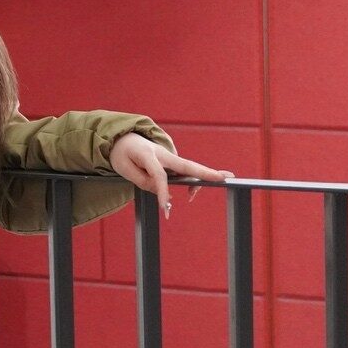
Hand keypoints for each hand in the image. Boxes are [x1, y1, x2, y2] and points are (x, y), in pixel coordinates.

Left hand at [109, 133, 233, 218]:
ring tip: (214, 185)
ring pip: (189, 169)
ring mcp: (169, 157)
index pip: (158, 175)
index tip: (165, 208)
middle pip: (186, 165)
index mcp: (147, 154)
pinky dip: (193, 180)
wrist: (123, 139)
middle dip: (206, 172)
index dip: (162, 191)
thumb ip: (143, 181)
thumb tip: (164, 193)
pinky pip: (185, 172)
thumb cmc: (122, 154)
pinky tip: (193, 192)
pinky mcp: (172, 163)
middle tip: (225, 177)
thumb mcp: (124, 169)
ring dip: (203, 177)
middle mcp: (163, 154)